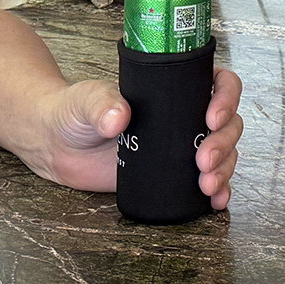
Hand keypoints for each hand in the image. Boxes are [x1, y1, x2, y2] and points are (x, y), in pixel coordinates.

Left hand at [33, 67, 245, 208]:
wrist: (57, 146)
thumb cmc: (73, 111)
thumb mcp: (85, 100)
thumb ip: (100, 104)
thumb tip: (118, 118)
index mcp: (173, 86)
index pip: (216, 82)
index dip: (226, 97)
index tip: (212, 118)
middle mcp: (183, 114)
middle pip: (227, 123)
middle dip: (224, 143)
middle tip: (203, 161)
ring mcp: (180, 146)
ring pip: (223, 152)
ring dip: (225, 169)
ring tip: (207, 186)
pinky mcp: (171, 174)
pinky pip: (207, 179)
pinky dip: (218, 191)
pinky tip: (216, 201)